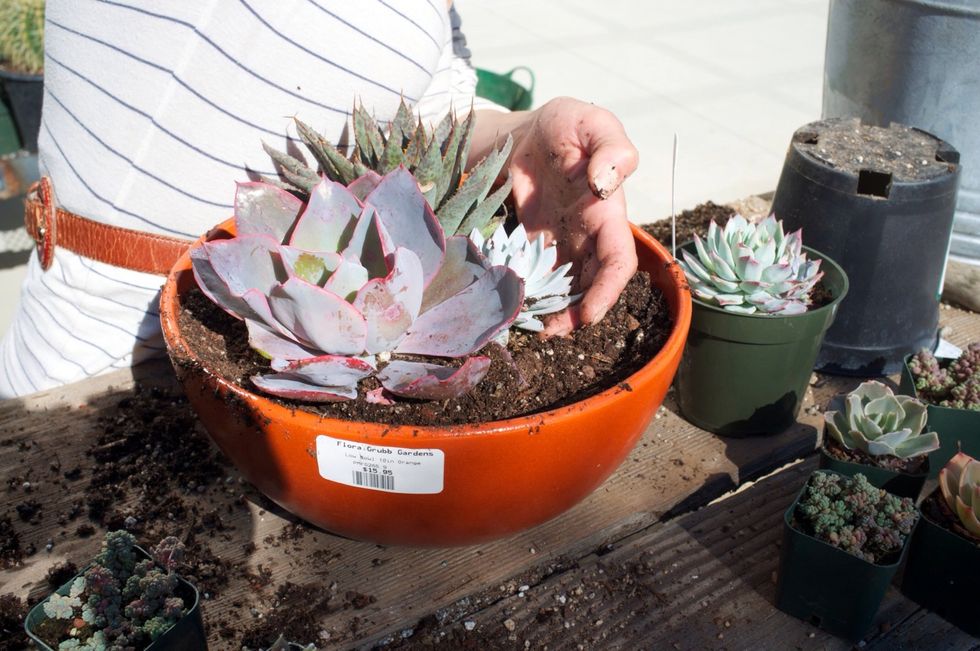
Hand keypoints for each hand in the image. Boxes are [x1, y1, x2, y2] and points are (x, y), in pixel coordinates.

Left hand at [475, 98, 638, 335]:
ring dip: (550, 312)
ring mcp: (560, 244)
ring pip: (563, 290)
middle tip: (546, 333)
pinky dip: (526, 297)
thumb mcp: (590, 122)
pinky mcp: (533, 248)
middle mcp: (587, 235)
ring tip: (525, 327)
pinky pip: (535, 279)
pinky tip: (508, 307)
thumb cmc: (565, 124)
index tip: (587, 315)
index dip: (608, 291)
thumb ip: (610, 148)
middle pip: (590, 286)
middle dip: (575, 315)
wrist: (527, 133)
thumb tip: (604, 183)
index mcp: (606, 212)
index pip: (618, 261)